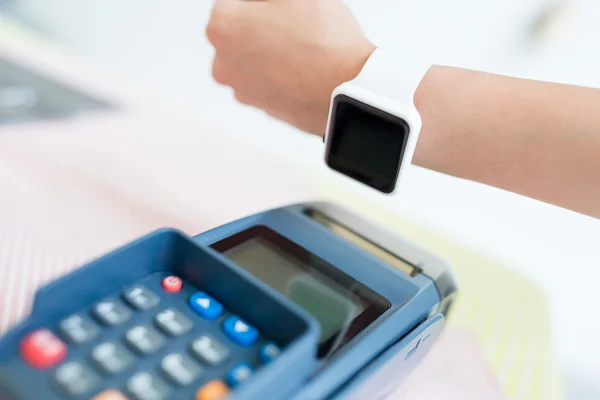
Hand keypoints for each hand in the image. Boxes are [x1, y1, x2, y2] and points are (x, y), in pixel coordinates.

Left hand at [206, 0, 375, 135]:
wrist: (348, 91)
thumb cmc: (322, 39)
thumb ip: (271, 0)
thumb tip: (272, 6)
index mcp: (222, 26)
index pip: (233, 2)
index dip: (260, 3)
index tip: (283, 6)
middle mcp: (223, 64)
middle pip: (240, 35)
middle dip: (262, 26)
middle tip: (295, 23)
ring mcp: (243, 91)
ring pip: (255, 62)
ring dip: (272, 52)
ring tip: (304, 46)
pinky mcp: (265, 110)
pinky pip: (271, 84)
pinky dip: (283, 76)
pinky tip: (306, 68)